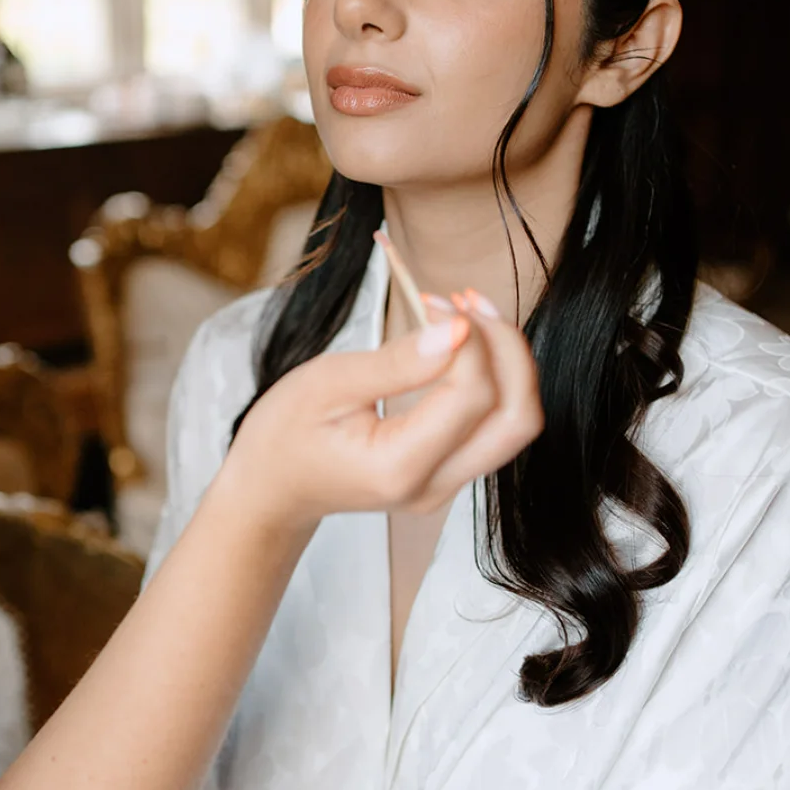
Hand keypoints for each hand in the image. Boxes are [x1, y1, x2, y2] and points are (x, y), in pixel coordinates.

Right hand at [224, 295, 541, 536]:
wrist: (272, 488)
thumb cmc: (286, 434)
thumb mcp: (327, 384)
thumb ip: (397, 362)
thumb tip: (456, 330)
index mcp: (400, 468)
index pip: (472, 397)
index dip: (468, 339)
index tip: (435, 300)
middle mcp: (434, 486)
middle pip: (517, 417)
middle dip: (507, 349)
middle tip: (468, 301)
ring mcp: (447, 485)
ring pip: (516, 421)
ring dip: (505, 361)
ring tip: (465, 313)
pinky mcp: (450, 472)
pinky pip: (495, 423)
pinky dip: (493, 377)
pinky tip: (463, 342)